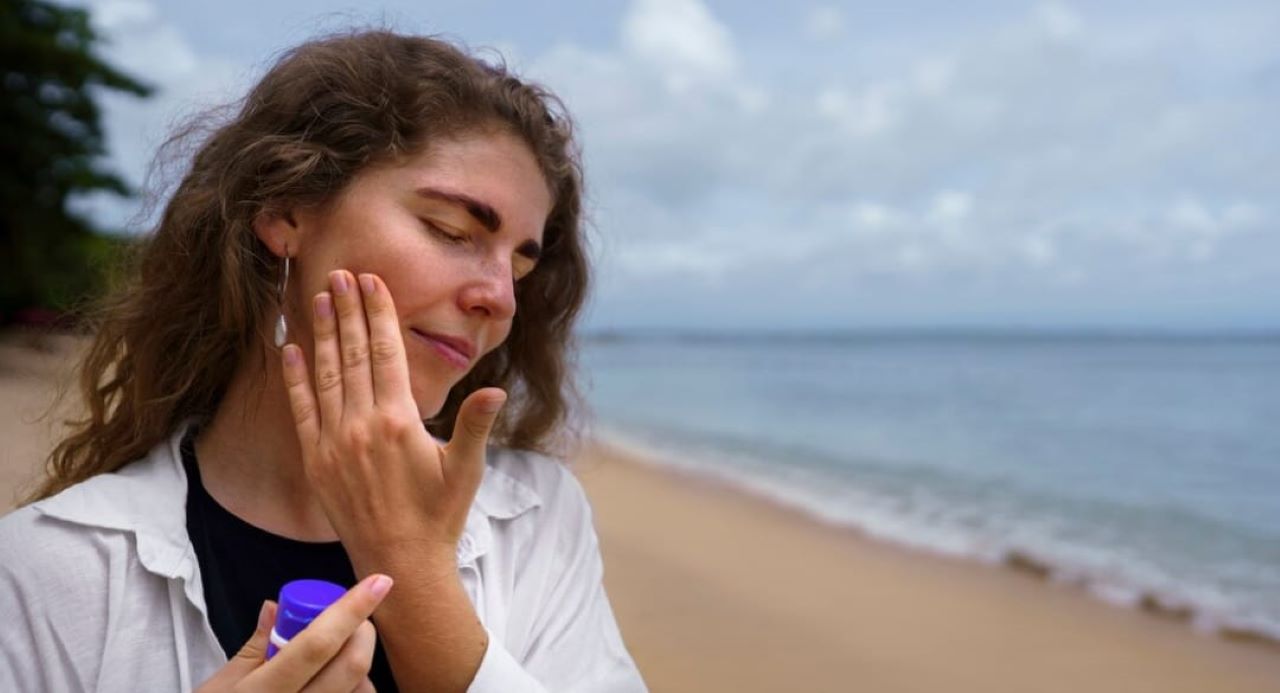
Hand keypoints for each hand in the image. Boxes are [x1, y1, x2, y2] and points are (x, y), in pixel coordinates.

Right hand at [196, 573, 391, 691]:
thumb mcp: (221, 683)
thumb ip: (255, 645)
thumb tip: (276, 606)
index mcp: (261, 692)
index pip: (317, 644)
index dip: (351, 609)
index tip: (379, 581)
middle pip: (352, 666)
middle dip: (362, 632)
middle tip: (353, 619)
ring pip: (361, 691)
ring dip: (359, 667)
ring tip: (333, 661)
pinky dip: (355, 689)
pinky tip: (335, 682)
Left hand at [280, 269, 505, 571]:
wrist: (400, 562)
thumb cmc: (440, 515)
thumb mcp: (465, 468)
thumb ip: (475, 424)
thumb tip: (495, 391)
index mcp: (399, 421)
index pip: (386, 352)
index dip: (378, 313)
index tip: (371, 282)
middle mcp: (361, 426)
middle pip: (352, 354)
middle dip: (347, 310)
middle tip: (340, 274)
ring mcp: (334, 442)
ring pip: (325, 374)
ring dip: (321, 333)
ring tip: (318, 297)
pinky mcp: (315, 460)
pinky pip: (300, 409)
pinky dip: (294, 377)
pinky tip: (290, 349)